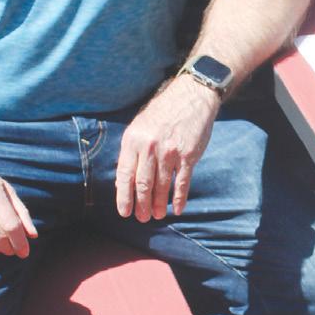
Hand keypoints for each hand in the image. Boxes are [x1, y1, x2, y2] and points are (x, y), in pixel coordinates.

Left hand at [116, 76, 219, 220]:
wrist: (191, 96)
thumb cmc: (163, 112)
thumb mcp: (139, 126)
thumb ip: (132, 151)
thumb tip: (125, 180)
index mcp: (133, 140)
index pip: (125, 175)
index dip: (124, 197)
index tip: (124, 212)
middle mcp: (150, 147)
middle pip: (143, 184)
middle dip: (141, 205)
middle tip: (142, 218)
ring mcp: (170, 152)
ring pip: (162, 186)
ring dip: (159, 205)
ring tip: (157, 215)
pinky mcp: (188, 155)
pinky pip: (182, 182)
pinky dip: (179, 198)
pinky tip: (177, 209)